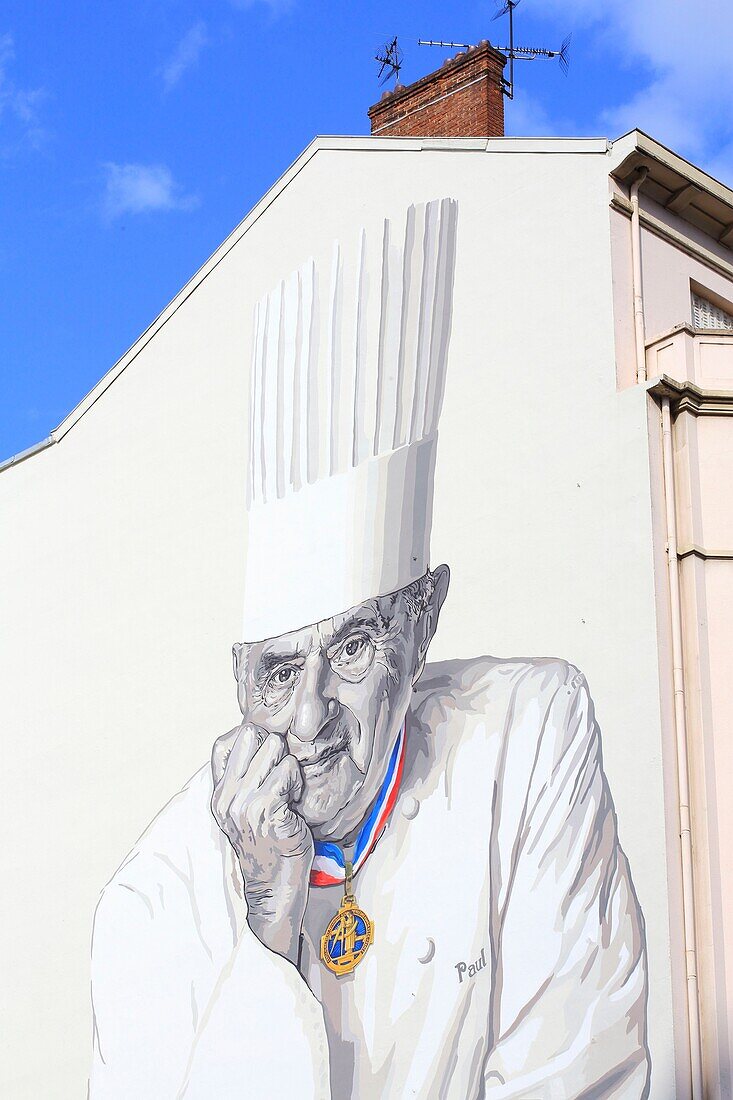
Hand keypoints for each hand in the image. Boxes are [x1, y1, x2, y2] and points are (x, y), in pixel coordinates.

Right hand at [211, 723, 313, 962]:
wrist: (274, 887)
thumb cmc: (269, 844)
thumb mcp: (245, 810)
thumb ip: (244, 779)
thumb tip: (258, 739)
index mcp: (219, 795)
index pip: (224, 742)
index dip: (251, 741)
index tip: (266, 761)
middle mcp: (227, 797)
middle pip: (251, 736)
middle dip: (274, 750)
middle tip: (281, 780)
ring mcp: (244, 804)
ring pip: (275, 751)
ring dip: (289, 769)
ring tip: (288, 795)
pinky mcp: (266, 810)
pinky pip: (289, 772)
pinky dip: (297, 784)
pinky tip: (294, 805)